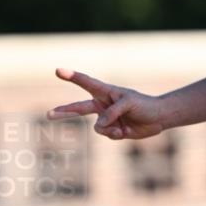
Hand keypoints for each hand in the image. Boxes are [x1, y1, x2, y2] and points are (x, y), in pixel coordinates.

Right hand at [47, 68, 164, 138]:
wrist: (157, 118)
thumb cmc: (144, 104)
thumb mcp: (129, 103)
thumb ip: (113, 111)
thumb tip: (99, 124)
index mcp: (106, 92)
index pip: (86, 83)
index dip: (72, 77)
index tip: (58, 71)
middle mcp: (102, 104)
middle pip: (78, 108)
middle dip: (63, 111)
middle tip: (48, 114)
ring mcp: (106, 118)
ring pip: (97, 126)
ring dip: (109, 128)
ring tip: (122, 126)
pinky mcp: (112, 130)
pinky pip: (106, 134)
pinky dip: (115, 134)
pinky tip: (125, 131)